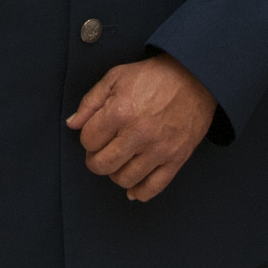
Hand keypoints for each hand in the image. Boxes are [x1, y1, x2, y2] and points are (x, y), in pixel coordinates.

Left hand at [66, 54, 216, 201]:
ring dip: (116, 173)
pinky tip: (133, 187)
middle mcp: (138, 133)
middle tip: (103, 150)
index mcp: (120, 111)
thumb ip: (90, 102)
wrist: (194, 76)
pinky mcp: (176, 158)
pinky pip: (153, 187)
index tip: (97, 132)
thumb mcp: (116, 77)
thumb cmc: (154, 76)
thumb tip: (72, 124)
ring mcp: (159, 149)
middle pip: (102, 165)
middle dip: (96, 160)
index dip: (89, 137)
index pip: (88, 141)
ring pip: (125, 179)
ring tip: (121, 160)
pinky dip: (139, 192)